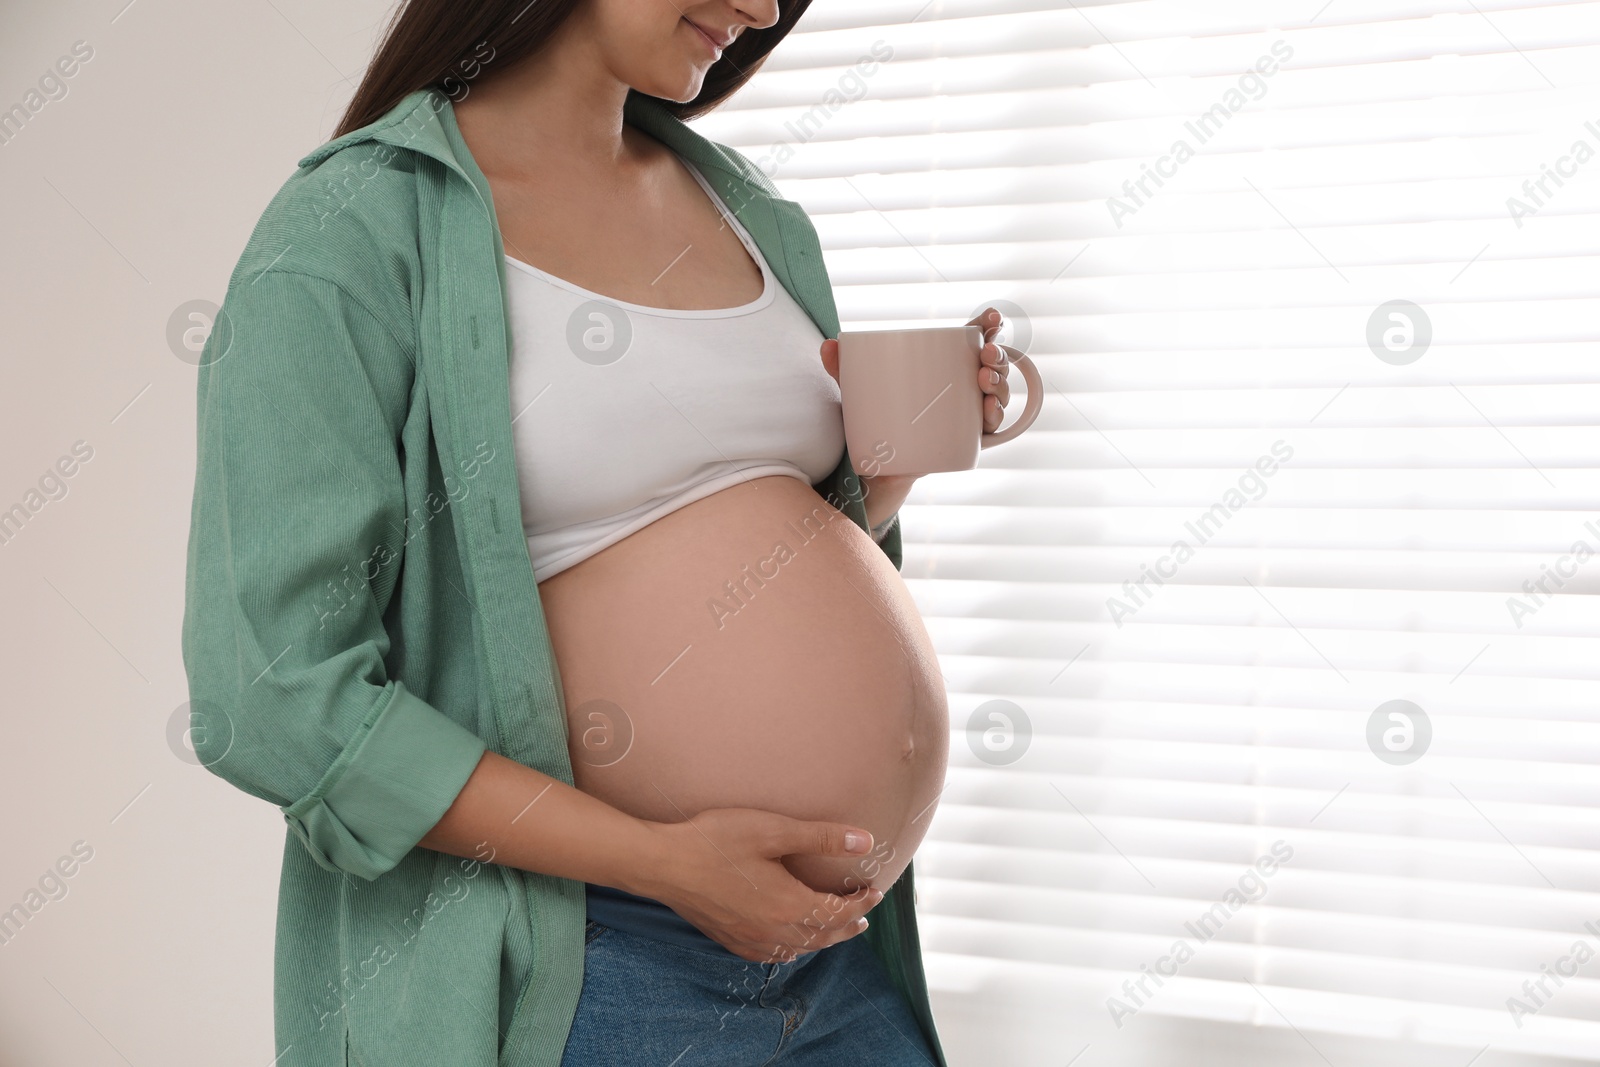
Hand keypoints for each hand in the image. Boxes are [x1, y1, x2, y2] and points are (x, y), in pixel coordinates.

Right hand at [633, 807, 886, 963]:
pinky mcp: (730, 939)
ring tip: (834, 929)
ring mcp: (750, 939)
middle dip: (847, 927)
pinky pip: (772, 954)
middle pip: (822, 936)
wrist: (664, 864)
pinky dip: (792, 949)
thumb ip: (821, 837)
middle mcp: (773, 930)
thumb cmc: (718, 841)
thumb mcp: (773, 830)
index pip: (838, 912)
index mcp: (789, 905)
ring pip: (799, 949)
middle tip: (864, 917)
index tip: (875, 891)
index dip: (861, 903)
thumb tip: (866, 842)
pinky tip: (789, 942)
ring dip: (822, 940)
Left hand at [820, 307, 1013, 437]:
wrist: (875, 470)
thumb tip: (827, 346)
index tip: (991, 317)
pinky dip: (995, 417)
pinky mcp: (965, 443)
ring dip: (1000, 383)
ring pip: (997, 394)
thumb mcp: (859, 392)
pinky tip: (990, 410)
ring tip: (984, 379)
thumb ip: (843, 369)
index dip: (986, 326)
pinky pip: (990, 430)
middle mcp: (961, 390)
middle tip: (985, 354)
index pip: (972, 341)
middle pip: (991, 365)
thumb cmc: (874, 422)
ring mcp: (967, 416)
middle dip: (997, 355)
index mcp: (943, 369)